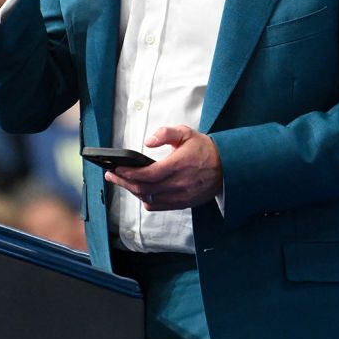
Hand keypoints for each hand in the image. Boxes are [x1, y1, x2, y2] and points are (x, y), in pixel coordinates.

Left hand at [105, 126, 222, 210]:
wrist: (226, 167)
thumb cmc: (203, 149)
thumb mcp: (186, 132)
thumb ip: (165, 134)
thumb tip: (148, 142)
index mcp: (178, 165)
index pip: (147, 174)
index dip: (128, 174)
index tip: (116, 169)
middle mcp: (178, 184)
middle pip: (143, 188)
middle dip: (124, 182)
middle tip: (111, 176)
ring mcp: (180, 196)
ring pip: (148, 198)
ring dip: (133, 191)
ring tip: (123, 181)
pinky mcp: (182, 203)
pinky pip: (158, 206)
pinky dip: (145, 199)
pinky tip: (140, 190)